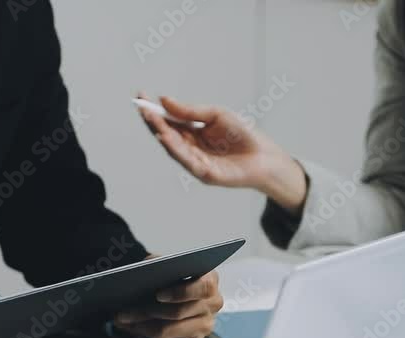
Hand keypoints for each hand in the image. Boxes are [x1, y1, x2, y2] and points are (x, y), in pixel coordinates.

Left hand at [112, 268, 222, 337]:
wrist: (170, 293)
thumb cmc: (168, 279)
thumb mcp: (163, 265)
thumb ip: (157, 264)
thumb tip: (144, 270)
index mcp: (210, 282)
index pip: (204, 289)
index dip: (180, 293)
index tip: (158, 295)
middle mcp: (212, 306)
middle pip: (179, 313)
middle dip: (147, 312)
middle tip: (125, 312)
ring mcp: (205, 327)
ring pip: (170, 332)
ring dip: (143, 328)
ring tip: (125, 322)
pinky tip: (137, 334)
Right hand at [137, 94, 307, 213]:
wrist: (265, 156)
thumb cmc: (242, 134)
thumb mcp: (216, 115)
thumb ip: (190, 111)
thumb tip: (164, 100)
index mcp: (192, 131)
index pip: (167, 120)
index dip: (153, 109)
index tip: (140, 96)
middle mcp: (190, 147)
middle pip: (166, 133)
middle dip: (153, 121)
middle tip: (141, 108)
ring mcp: (195, 161)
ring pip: (173, 147)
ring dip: (160, 133)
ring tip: (151, 119)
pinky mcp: (204, 174)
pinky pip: (186, 160)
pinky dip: (174, 150)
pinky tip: (165, 138)